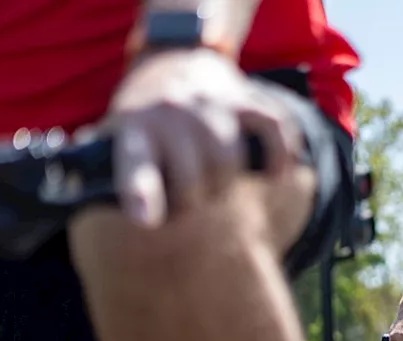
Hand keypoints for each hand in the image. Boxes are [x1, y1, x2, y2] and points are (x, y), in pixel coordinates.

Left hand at [104, 49, 300, 226]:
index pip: (136, 162)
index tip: (147, 220)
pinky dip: (280, 154)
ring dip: (224, 186)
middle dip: (193, 202)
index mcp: (134, 127)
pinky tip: (276, 174)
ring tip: (215, 187)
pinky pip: (275, 127)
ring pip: (229, 161)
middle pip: (194, 178)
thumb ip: (130, 175)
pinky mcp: (244, 97)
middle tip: (187, 201)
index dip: (142, 192)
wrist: (172, 59)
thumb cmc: (147, 120)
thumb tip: (146, 218)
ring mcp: (210, 101)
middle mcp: (172, 110)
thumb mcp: (121, 138)